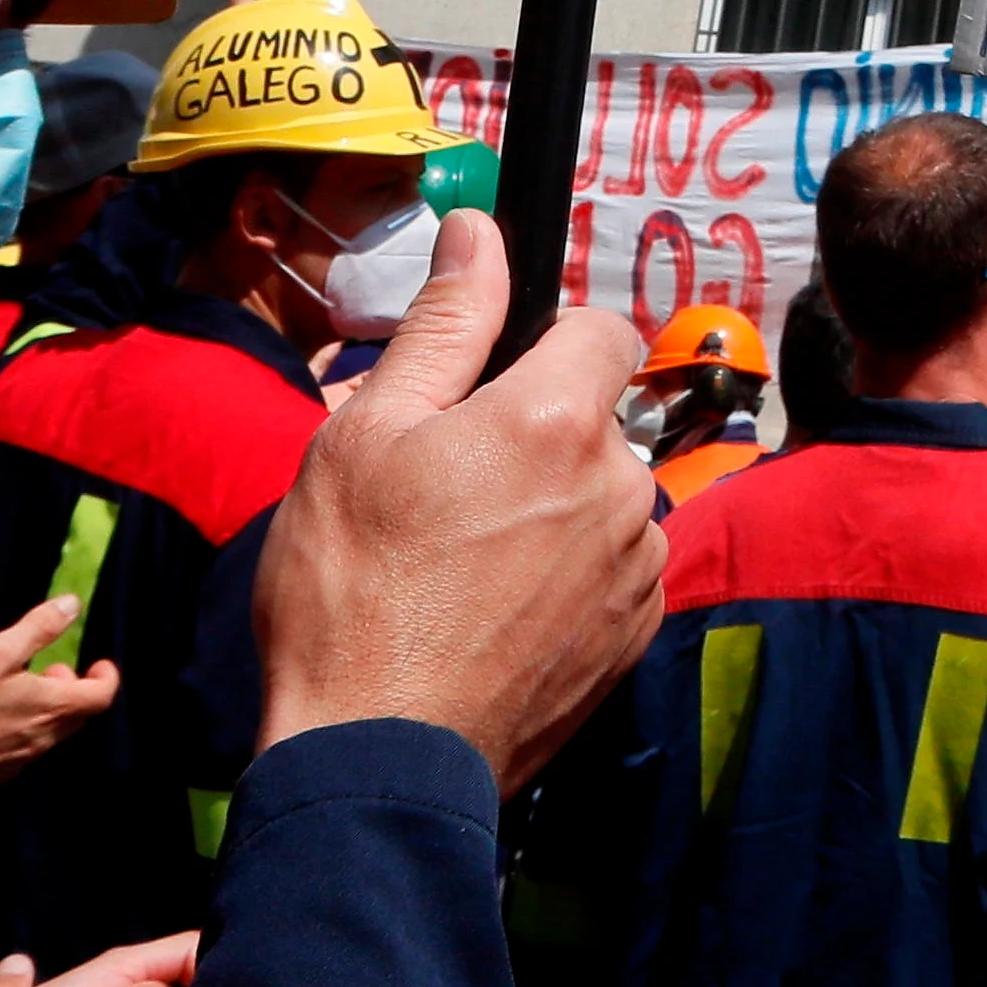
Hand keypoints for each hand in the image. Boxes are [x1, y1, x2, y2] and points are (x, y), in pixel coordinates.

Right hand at [0, 594, 123, 797]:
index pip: (101, 696)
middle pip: (78, 715)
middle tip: (50, 672)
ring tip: (19, 690)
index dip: (106, 678)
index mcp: (53, 708)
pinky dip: (24, 728)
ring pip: (51, 732)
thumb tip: (73, 604)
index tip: (98, 664)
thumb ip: (38, 629)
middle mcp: (45, 738)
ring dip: (47, 709)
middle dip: (73, 690)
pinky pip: (25, 748)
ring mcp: (21, 760)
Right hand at [252, 215, 665, 787]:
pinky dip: (564, 576)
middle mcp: (620, 487)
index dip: (541, 343)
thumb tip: (478, 230)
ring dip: (549, 509)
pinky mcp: (634, 637)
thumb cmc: (351, 590)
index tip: (484, 386)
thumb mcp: (366, 433)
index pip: (598, 328)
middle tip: (439, 489)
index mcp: (558, 420)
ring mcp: (635, 569)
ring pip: (600, 496)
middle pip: (592, 419)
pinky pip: (609, 568)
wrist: (377, 756)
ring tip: (458, 562)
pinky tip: (489, 611)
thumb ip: (441, 324)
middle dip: (530, 434)